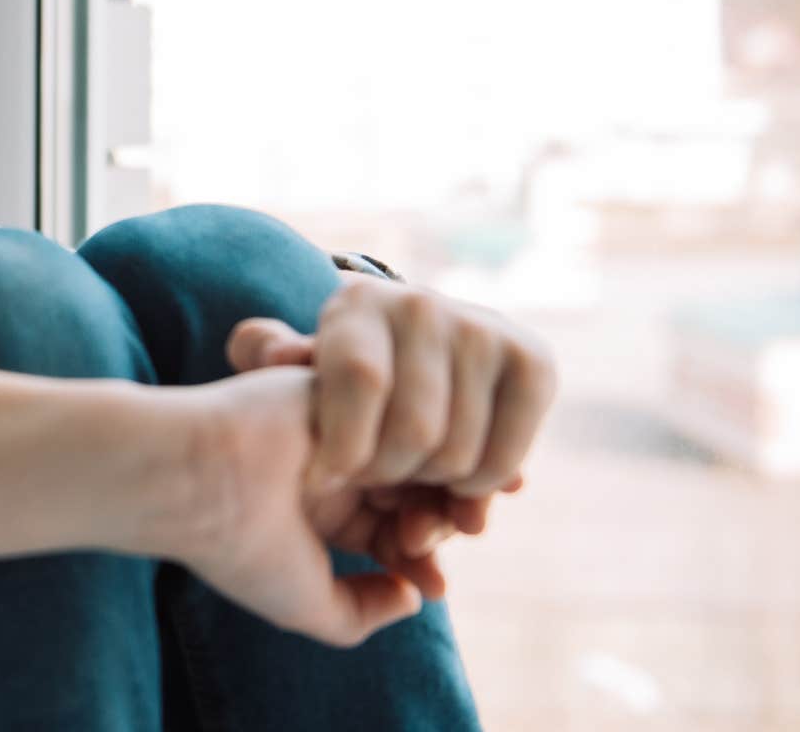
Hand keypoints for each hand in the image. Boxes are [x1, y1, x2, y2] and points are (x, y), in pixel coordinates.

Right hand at [165, 366, 507, 646]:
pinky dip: (413, 445)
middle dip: (435, 524)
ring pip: (416, 451)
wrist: (193, 478)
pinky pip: (402, 410)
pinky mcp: (340, 386)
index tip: (435, 585)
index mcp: (325, 510)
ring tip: (420, 524)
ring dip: (433, 490)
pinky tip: (409, 477)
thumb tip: (414, 598)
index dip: (424, 558)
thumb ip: (361, 611)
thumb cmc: (240, 545)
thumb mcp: (307, 603)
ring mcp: (340, 425)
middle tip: (426, 548)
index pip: (399, 529)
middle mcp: (336, 466)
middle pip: (416, 490)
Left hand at [226, 274, 558, 497]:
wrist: (412, 351)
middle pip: (415, 431)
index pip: (361, 380)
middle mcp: (423, 306)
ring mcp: (485, 329)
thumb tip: (274, 353)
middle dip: (387, 480)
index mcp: (358, 305)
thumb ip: (265, 357)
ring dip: (432, 495)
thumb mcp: (292, 367)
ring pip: (460, 455)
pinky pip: (507, 457)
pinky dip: (480, 489)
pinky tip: (453, 486)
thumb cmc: (338, 374)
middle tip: (372, 490)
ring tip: (407, 490)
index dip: (346, 447)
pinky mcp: (534, 362)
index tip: (328, 481)